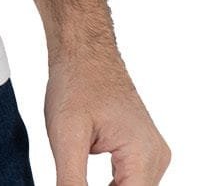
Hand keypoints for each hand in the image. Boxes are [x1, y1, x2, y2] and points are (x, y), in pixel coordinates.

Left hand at [42, 48, 170, 184]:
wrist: (84, 50)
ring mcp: (153, 153)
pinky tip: (85, 181)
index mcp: (143, 154)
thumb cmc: (76, 83)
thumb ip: (71, 183)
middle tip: (73, 179)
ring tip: (77, 177)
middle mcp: (156, 157)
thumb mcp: (65, 138)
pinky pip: (131, 181)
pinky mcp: (143, 150)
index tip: (75, 184)